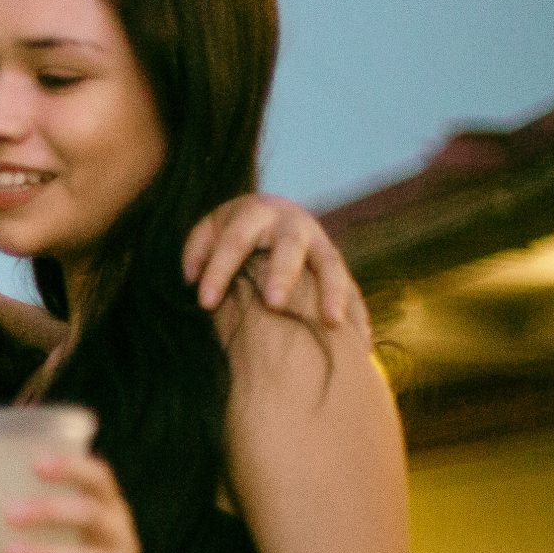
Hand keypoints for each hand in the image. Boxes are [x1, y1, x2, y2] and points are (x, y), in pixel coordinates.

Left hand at [182, 194, 368, 331]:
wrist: (271, 212)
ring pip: (331, 264)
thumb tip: (193, 279)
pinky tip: (361, 340)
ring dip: (333, 292)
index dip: (219, 271)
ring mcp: (320, 242)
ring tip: (332, 323)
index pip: (235, 241)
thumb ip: (197, 251)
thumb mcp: (209, 229)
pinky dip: (357, 311)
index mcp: (256, 213)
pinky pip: (352, 287)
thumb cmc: (234, 229)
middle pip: (290, 246)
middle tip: (274, 304)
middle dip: (283, 274)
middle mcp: (292, 225)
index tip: (204, 303)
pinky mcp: (335, 264)